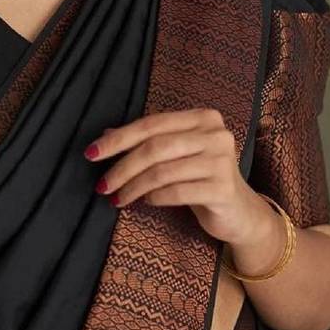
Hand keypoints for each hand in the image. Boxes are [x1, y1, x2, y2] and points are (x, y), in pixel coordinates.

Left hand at [84, 109, 263, 245]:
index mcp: (202, 118)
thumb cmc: (200, 178)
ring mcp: (222, 161)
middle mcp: (215, 134)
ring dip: (133, 187)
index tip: (90, 153)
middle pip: (155, 148)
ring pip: (162, 172)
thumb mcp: (174, 156)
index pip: (150, 124)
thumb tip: (104, 135)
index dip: (117, 139)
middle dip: (122, 167)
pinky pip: (176, 192)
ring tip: (118, 198)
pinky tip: (146, 202)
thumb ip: (146, 142)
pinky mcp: (223, 189)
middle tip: (102, 185)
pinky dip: (154, 198)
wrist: (239, 212)